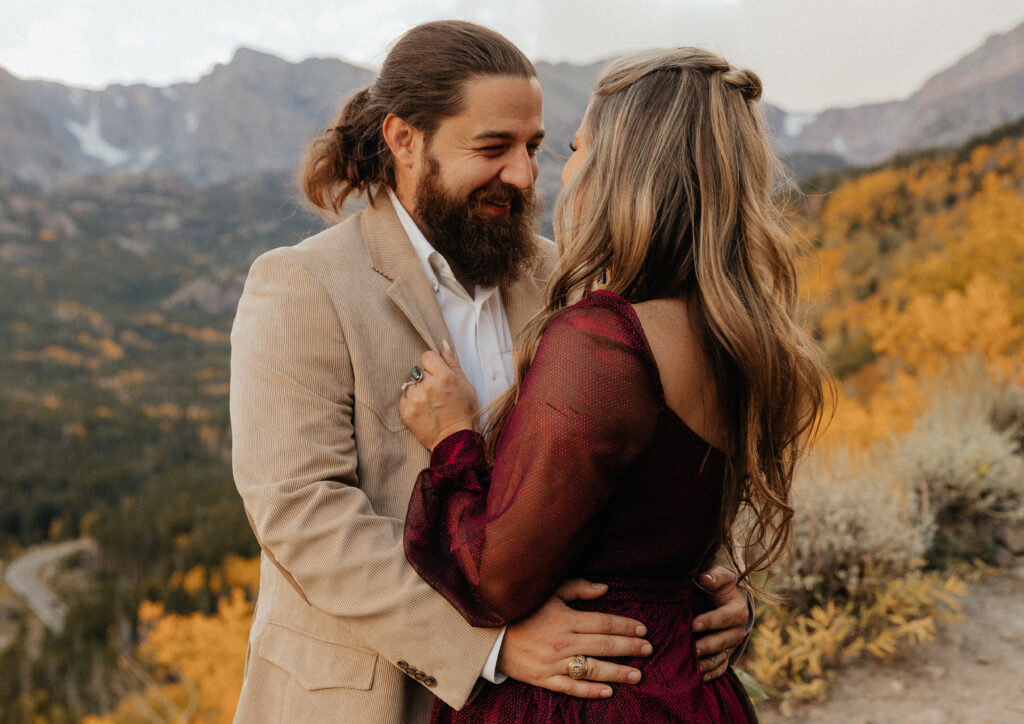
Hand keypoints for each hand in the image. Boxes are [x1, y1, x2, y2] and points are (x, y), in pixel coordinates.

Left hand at [398, 345, 477, 449]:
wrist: (455, 439)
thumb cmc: (464, 412)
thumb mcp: (466, 385)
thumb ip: (453, 364)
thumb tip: (443, 347)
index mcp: (444, 377)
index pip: (426, 356)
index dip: (432, 364)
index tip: (436, 373)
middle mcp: (427, 386)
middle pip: (418, 370)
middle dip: (426, 378)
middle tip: (435, 392)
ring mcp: (415, 399)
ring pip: (410, 384)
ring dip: (417, 390)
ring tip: (429, 403)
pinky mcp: (406, 411)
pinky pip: (404, 397)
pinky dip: (411, 402)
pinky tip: (423, 410)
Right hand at [498, 579, 650, 698]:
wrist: (488, 633)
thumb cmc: (521, 609)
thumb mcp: (548, 592)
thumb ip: (577, 588)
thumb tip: (605, 589)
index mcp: (564, 618)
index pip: (604, 622)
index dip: (626, 626)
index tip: (643, 628)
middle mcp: (562, 641)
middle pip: (604, 646)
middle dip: (630, 648)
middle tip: (649, 649)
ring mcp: (553, 663)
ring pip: (593, 670)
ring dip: (619, 672)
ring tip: (638, 674)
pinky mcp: (543, 678)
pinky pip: (571, 688)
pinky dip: (591, 691)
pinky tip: (609, 691)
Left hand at [692, 566, 749, 680]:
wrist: (722, 600)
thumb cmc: (718, 586)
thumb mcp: (720, 577)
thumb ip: (714, 576)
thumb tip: (705, 578)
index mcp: (738, 610)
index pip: (725, 617)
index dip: (710, 621)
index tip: (694, 624)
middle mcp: (738, 631)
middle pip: (724, 641)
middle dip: (708, 645)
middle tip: (692, 649)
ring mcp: (731, 645)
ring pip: (722, 657)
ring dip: (707, 663)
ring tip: (692, 667)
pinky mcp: (725, 655)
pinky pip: (720, 668)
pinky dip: (710, 674)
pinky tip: (697, 678)